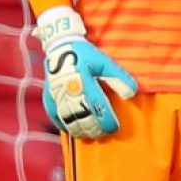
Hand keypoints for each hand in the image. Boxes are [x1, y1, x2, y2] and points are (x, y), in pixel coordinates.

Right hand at [35, 8, 137, 138]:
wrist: (60, 46)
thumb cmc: (85, 54)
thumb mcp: (104, 62)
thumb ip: (118, 78)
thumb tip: (132, 94)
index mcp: (85, 83)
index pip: (98, 108)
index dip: (107, 121)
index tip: (114, 127)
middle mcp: (70, 92)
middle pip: (83, 118)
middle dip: (95, 129)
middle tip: (104, 132)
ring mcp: (57, 97)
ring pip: (70, 121)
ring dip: (82, 130)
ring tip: (91, 134)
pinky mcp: (48, 99)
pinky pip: (56, 119)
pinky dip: (66, 127)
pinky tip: (75, 130)